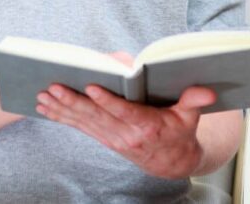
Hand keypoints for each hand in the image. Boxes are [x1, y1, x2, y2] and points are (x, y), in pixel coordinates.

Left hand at [35, 72, 215, 179]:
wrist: (171, 162)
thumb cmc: (180, 131)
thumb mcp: (191, 117)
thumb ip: (194, 101)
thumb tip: (207, 91)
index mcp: (146, 125)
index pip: (124, 111)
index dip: (107, 100)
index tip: (92, 86)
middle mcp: (125, 134)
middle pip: (96, 116)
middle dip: (73, 101)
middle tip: (54, 87)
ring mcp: (112, 138)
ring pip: (83, 122)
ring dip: (61, 109)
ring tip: (42, 96)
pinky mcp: (103, 138)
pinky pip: (80, 127)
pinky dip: (62, 117)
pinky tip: (46, 107)